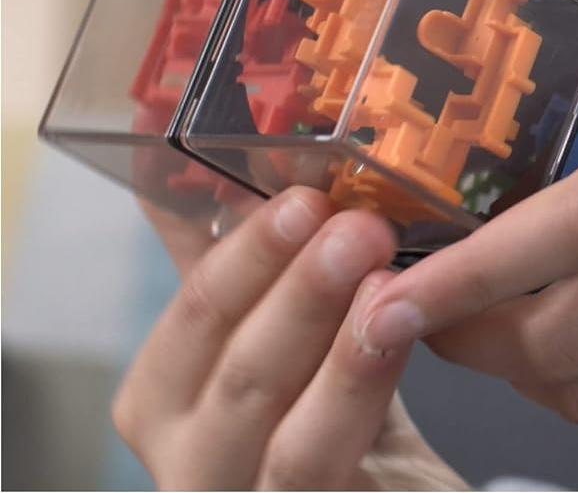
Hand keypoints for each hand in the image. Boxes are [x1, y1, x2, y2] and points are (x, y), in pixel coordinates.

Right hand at [114, 186, 467, 489]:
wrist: (385, 492)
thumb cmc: (327, 398)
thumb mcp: (279, 317)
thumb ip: (239, 245)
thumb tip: (195, 130)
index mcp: (168, 394)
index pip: (193, 316)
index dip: (247, 254)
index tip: (305, 194)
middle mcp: (190, 460)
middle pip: (236, 375)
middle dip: (299, 292)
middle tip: (358, 226)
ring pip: (285, 438)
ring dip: (340, 350)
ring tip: (387, 282)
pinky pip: (324, 470)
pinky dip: (362, 402)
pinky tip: (399, 340)